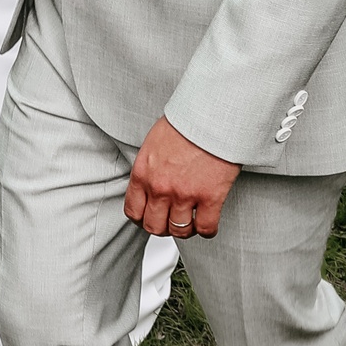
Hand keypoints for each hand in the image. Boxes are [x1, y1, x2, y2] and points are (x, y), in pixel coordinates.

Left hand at [125, 117, 240, 239]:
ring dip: (185, 229)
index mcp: (143, 173)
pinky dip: (207, 230)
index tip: (151, 217)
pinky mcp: (209, 197)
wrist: (211, 115)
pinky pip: (205, 228)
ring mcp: (184, 194)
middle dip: (163, 227)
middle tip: (172, 221)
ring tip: (191, 221)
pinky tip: (208, 223)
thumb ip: (149, 167)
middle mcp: (160, 187)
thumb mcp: (154, 143)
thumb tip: (151, 182)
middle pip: (154, 226)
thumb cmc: (186, 123)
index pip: (133, 211)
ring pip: (179, 231)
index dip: (143, 219)